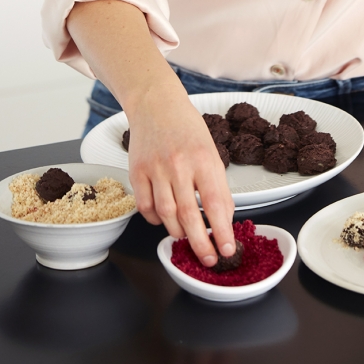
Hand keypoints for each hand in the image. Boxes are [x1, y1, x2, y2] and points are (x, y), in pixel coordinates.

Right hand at [127, 83, 234, 266]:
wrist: (156, 104)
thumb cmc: (187, 129)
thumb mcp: (211, 152)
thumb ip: (217, 185)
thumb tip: (223, 219)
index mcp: (204, 158)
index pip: (215, 202)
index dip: (221, 230)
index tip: (226, 249)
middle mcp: (179, 164)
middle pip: (189, 214)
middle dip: (200, 243)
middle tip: (208, 259)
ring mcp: (155, 169)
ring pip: (165, 215)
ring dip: (177, 232)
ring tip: (186, 237)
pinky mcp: (136, 172)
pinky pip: (145, 207)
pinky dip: (154, 220)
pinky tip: (164, 218)